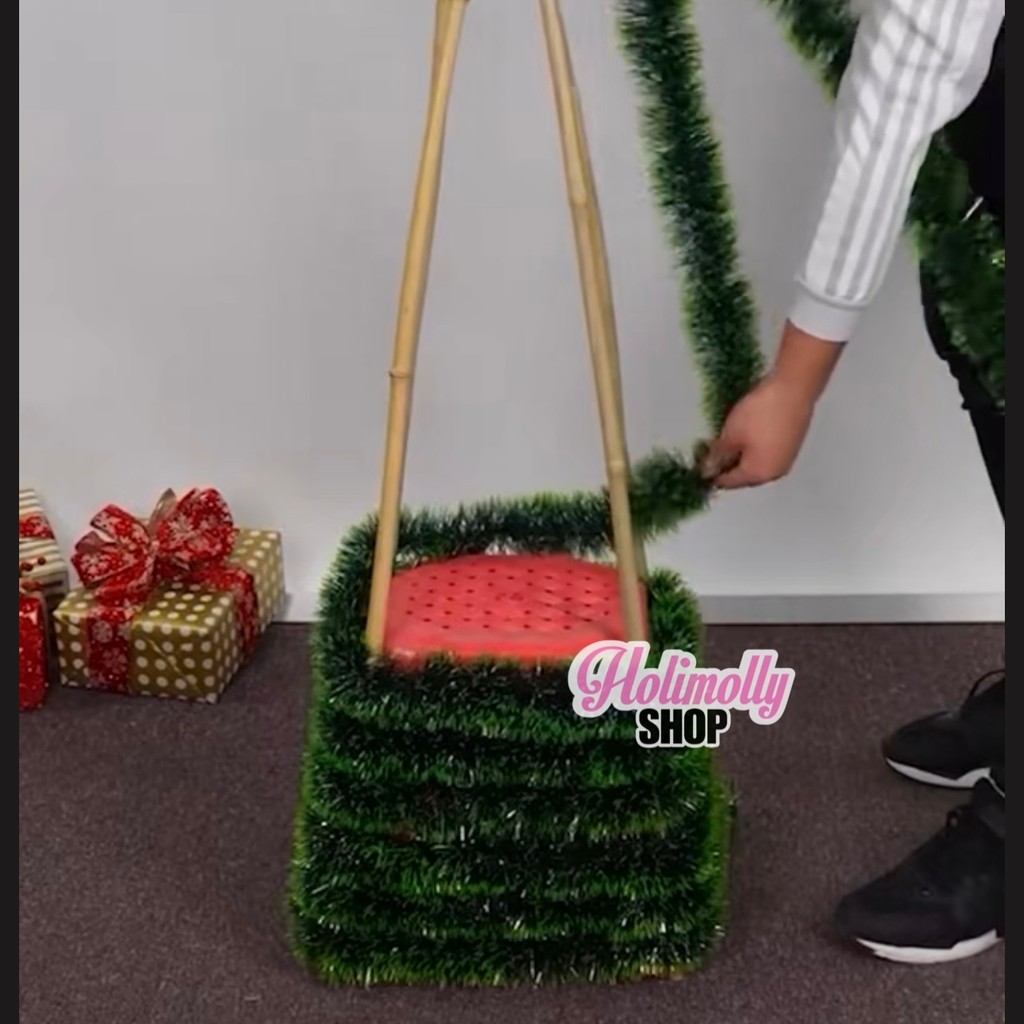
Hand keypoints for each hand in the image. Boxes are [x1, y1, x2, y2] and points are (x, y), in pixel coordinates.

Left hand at [701, 321, 843, 488]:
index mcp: (758, 475)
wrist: (794, 388)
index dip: (711, 475)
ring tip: (726, 441)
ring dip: (740, 456)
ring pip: (756, 464)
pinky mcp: (792, 445)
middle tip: (710, 449)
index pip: (729, 483)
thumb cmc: (759, 414)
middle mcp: (775, 473)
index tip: (698, 462)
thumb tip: (707, 472)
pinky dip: (754, 449)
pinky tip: (746, 435)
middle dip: (726, 465)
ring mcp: (786, 459)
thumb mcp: (731, 435)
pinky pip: (767, 454)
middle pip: (744, 476)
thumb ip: (717, 457)